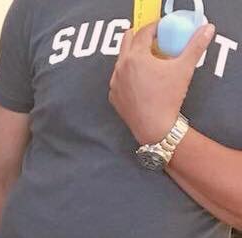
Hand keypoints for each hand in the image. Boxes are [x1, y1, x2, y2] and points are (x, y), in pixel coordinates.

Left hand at [109, 22, 215, 144]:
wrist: (155, 128)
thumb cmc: (167, 99)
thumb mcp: (184, 68)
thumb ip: (195, 46)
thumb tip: (206, 30)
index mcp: (135, 57)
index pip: (143, 32)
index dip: (154, 27)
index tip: (163, 29)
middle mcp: (120, 68)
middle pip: (127, 41)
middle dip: (140, 37)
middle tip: (153, 39)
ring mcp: (114, 83)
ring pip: (122, 60)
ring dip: (133, 55)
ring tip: (149, 59)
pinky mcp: (114, 96)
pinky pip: (119, 78)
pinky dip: (128, 73)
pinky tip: (141, 78)